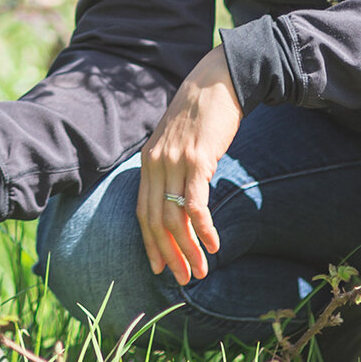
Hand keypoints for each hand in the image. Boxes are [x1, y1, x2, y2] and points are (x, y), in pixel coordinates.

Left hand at [136, 47, 244, 285]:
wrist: (219, 81)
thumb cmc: (202, 114)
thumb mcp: (177, 142)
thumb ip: (172, 168)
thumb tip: (180, 199)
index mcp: (148, 162)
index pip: (142, 212)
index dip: (149, 243)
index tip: (158, 268)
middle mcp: (156, 164)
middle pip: (155, 221)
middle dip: (169, 255)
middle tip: (184, 279)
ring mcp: (175, 162)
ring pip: (174, 218)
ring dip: (188, 250)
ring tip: (202, 272)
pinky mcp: (197, 160)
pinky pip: (195, 204)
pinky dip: (204, 229)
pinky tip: (214, 246)